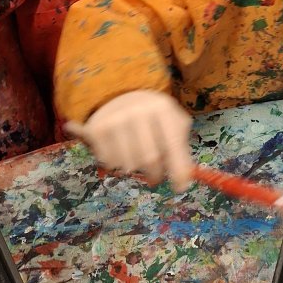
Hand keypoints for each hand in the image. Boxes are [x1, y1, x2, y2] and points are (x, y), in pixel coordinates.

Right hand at [64, 90, 193, 191]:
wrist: (114, 94)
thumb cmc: (150, 114)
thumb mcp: (170, 119)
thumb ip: (179, 145)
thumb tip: (184, 178)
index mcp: (162, 108)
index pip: (174, 145)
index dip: (179, 170)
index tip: (180, 188)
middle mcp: (138, 111)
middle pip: (150, 159)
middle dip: (156, 174)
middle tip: (155, 178)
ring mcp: (116, 119)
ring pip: (129, 164)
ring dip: (135, 168)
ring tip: (136, 157)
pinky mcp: (97, 129)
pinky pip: (110, 162)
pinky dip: (117, 163)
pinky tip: (120, 149)